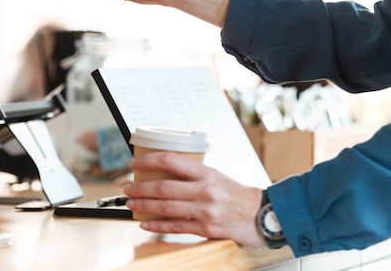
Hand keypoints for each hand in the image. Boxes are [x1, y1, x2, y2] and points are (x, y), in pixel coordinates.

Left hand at [123, 151, 266, 247]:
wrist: (263, 214)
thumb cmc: (239, 195)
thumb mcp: (218, 177)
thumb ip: (194, 176)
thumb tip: (165, 174)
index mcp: (207, 172)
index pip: (170, 161)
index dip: (148, 161)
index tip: (134, 163)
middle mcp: (205, 190)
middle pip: (163, 187)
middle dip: (140, 187)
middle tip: (127, 188)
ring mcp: (205, 210)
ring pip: (166, 207)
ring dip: (144, 205)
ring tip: (131, 203)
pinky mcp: (206, 229)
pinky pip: (176, 226)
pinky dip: (157, 225)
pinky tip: (145, 223)